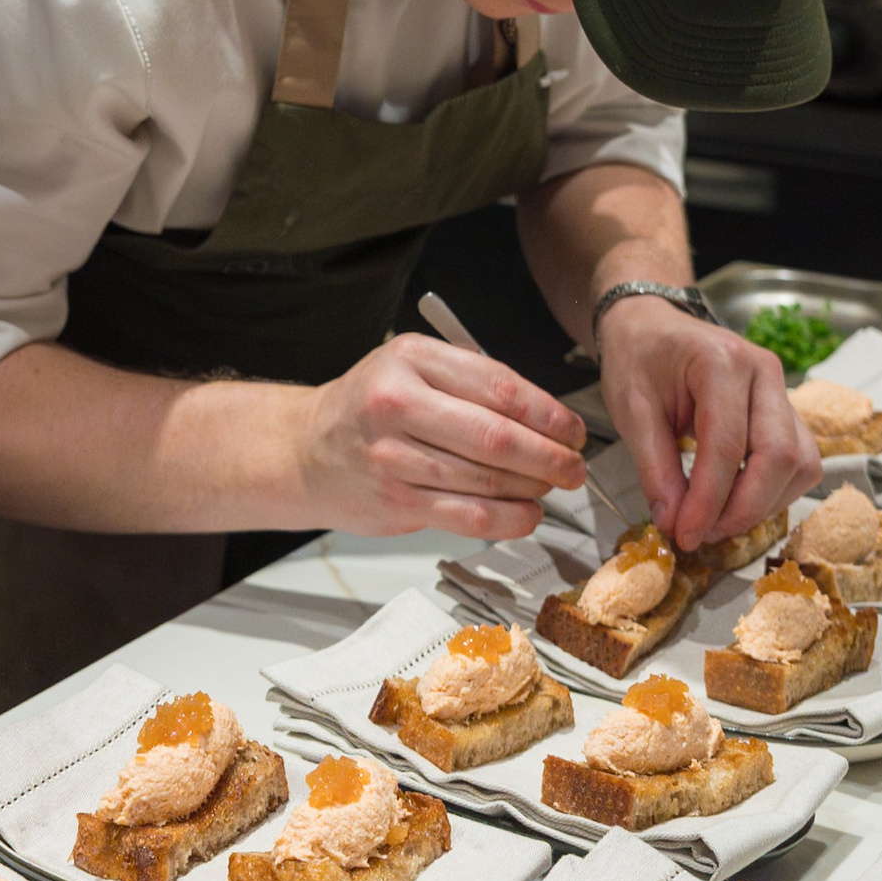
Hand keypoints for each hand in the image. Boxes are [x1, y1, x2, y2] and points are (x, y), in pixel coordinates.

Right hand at [295, 333, 587, 540]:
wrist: (307, 450)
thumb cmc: (370, 406)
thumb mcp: (414, 367)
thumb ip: (473, 382)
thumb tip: (547, 417)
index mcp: (412, 360)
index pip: (499, 388)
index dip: (549, 413)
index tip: (573, 429)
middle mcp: (397, 405)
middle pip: (497, 437)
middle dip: (550, 456)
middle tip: (574, 465)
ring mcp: (394, 458)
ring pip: (487, 480)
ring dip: (533, 488)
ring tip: (552, 486)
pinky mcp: (396, 502)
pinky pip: (469, 516)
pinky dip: (510, 519)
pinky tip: (528, 514)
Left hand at [597, 294, 817, 550]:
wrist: (652, 328)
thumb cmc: (639, 360)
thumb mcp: (631, 410)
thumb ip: (655, 468)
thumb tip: (674, 524)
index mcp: (722, 362)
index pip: (728, 446)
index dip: (709, 502)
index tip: (685, 536)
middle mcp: (765, 372)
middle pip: (780, 456)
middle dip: (743, 509)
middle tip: (702, 534)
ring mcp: (782, 391)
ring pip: (800, 464)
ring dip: (763, 504)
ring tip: (715, 521)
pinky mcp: (787, 411)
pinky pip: (800, 462)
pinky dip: (774, 492)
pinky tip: (735, 502)